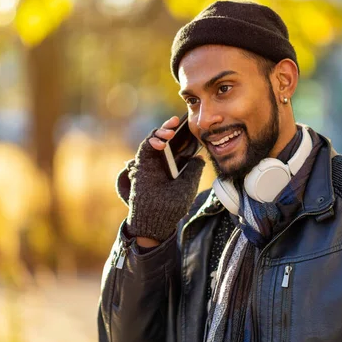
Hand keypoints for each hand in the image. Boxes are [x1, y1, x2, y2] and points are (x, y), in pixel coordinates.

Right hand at [115, 116, 204, 242]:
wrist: (158, 219)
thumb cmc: (173, 205)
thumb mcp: (189, 185)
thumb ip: (194, 170)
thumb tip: (199, 157)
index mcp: (174, 166)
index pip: (177, 146)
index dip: (181, 135)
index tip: (188, 126)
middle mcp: (162, 162)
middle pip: (165, 139)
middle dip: (169, 128)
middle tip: (176, 122)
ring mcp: (151, 163)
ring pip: (154, 140)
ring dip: (161, 132)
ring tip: (169, 132)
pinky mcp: (142, 165)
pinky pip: (145, 148)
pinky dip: (151, 142)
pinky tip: (160, 143)